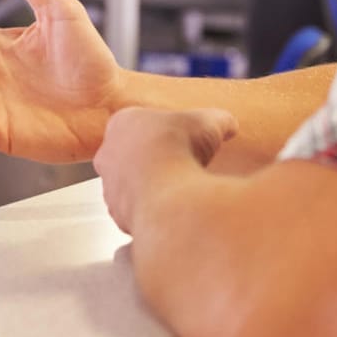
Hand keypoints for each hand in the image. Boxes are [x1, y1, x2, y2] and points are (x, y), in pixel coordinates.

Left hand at [93, 107, 235, 232]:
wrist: (166, 193)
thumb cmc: (177, 149)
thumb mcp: (208, 123)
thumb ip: (218, 121)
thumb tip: (228, 124)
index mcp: (123, 122)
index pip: (138, 125)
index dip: (161, 133)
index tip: (178, 140)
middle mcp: (108, 154)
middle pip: (129, 156)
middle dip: (151, 162)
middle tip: (177, 167)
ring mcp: (110, 186)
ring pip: (129, 187)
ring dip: (150, 189)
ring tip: (177, 193)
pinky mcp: (117, 216)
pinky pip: (134, 214)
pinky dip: (151, 213)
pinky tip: (171, 212)